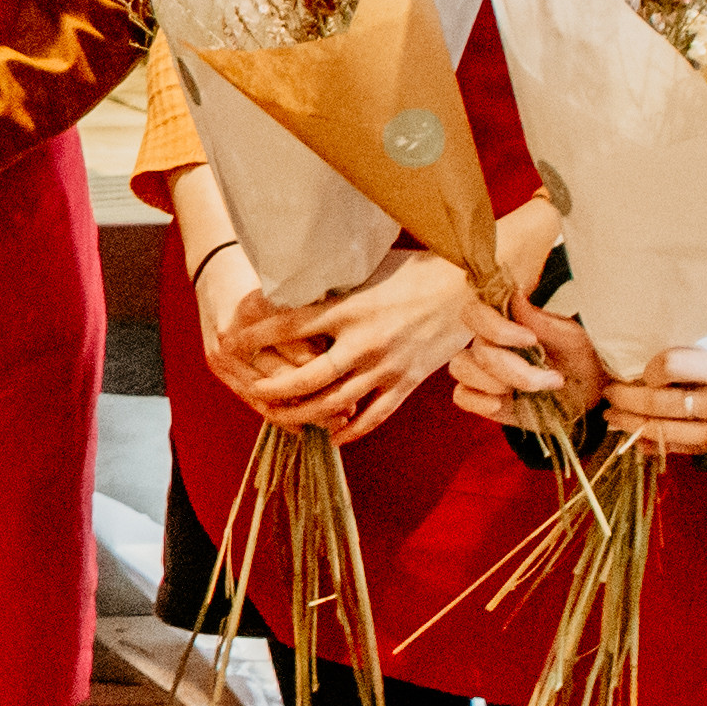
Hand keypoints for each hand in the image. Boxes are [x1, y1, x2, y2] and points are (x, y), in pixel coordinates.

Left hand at [207, 248, 488, 437]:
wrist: (472, 287)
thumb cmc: (418, 269)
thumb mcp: (369, 269)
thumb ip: (335, 284)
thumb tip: (295, 283)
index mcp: (350, 308)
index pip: (291, 325)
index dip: (257, 335)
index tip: (234, 339)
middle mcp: (365, 342)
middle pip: (308, 377)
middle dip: (275, 389)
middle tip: (253, 391)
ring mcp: (387, 367)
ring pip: (336, 403)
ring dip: (304, 415)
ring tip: (281, 418)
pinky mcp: (407, 382)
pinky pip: (374, 416)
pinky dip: (351, 430)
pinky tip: (332, 436)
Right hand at [450, 295, 606, 428]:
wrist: (587, 396)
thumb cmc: (579, 359)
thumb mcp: (572, 340)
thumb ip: (544, 323)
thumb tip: (516, 295)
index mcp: (506, 321)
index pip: (475, 313)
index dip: (496, 328)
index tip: (531, 340)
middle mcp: (487, 342)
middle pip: (477, 349)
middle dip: (514, 370)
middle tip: (551, 380)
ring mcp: (480, 369)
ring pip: (462, 368)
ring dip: (496, 384)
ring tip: (529, 392)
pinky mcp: (479, 397)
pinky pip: (461, 396)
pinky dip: (479, 401)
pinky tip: (502, 404)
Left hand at [599, 346, 706, 460]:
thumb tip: (673, 351)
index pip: (672, 364)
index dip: (652, 367)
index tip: (645, 369)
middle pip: (658, 402)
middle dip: (626, 398)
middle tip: (609, 392)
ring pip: (661, 430)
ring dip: (630, 424)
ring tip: (612, 417)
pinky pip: (676, 450)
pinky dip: (651, 444)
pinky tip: (637, 439)